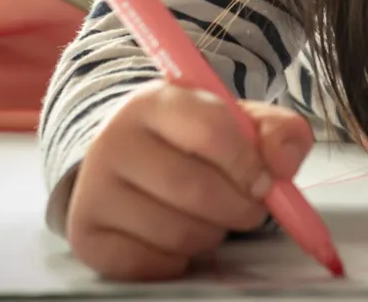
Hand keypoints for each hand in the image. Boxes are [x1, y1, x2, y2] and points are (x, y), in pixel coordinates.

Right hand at [65, 80, 313, 281]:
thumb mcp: (240, 123)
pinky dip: (178, 261)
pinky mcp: (86, 234)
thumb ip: (279, 132)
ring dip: (211, 235)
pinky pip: (150, 265)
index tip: (263, 180)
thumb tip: (281, 165)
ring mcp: (94, 189)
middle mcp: (114, 141)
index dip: (248, 164)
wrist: (131, 160)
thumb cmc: (194, 142)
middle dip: (239, 208)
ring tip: (209, 218)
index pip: (210, 130)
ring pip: (177, 233)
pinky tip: (177, 239)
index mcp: (155, 102)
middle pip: (195, 190)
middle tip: (248, 208)